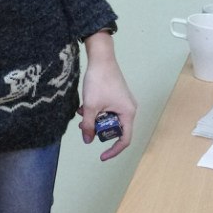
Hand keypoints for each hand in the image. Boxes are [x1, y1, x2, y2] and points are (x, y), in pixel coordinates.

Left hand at [79, 31, 136, 160]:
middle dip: (99, 130)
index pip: (125, 140)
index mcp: (128, 113)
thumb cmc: (98, 80)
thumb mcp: (91, 106)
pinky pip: (109, 110)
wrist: (101, 57)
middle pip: (116, 128)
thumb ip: (89, 125)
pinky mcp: (117, 95)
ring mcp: (124, 101)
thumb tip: (87, 140)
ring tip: (82, 114)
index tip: (102, 156)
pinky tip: (85, 105)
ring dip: (96, 119)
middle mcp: (129, 108)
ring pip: (110, 119)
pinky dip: (98, 110)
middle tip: (85, 127)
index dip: (113, 150)